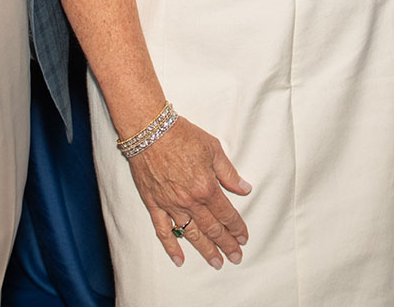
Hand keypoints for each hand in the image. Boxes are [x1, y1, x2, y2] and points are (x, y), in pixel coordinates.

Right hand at [127, 115, 251, 269]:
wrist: (149, 130)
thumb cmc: (181, 135)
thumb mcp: (213, 149)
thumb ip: (228, 173)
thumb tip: (244, 188)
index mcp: (206, 187)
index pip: (226, 214)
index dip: (237, 228)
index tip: (243, 238)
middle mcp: (190, 201)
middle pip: (212, 229)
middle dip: (226, 245)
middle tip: (235, 257)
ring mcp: (171, 205)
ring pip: (191, 234)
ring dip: (205, 250)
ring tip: (216, 263)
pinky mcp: (154, 204)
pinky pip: (163, 231)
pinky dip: (171, 247)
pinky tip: (179, 259)